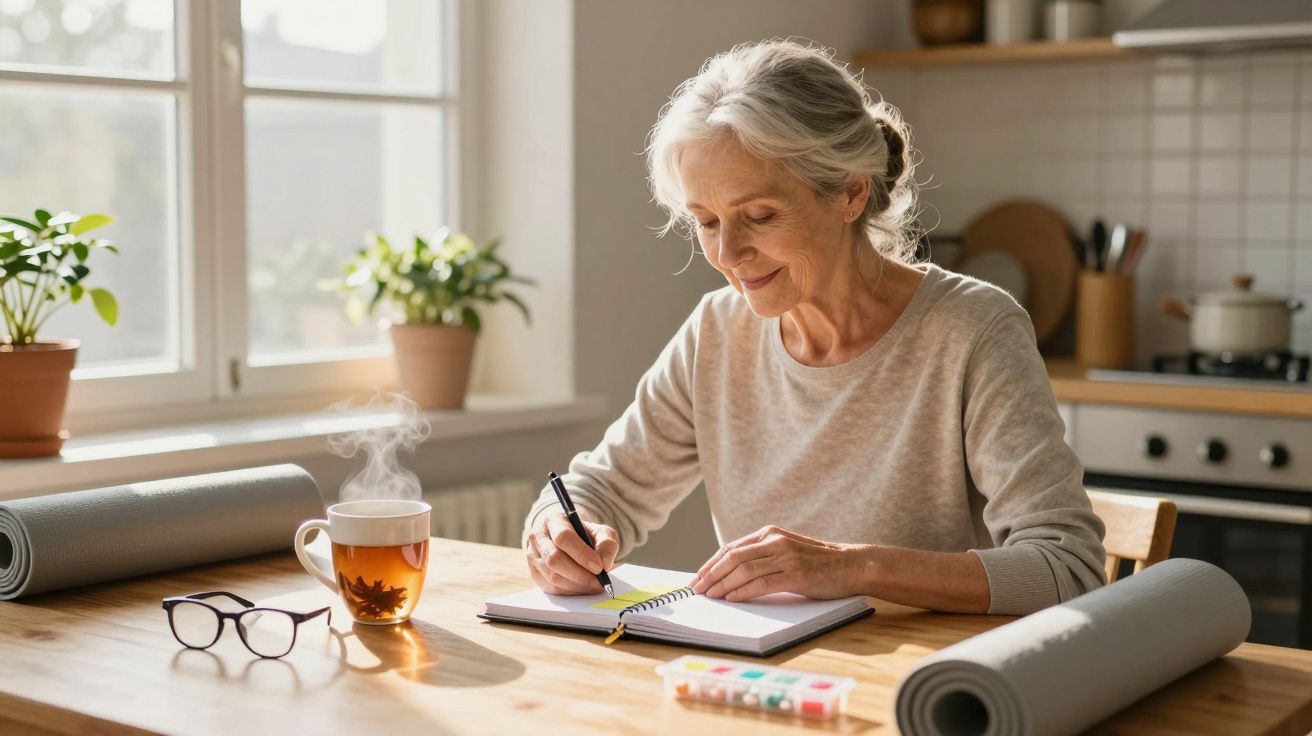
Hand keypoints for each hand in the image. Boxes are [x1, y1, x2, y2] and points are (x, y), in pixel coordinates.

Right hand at [525, 509, 618, 594]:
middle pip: (554, 559)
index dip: (581, 554)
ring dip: (577, 585)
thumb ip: (607, 544)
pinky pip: (551, 587)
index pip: (563, 537)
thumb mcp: (601, 532)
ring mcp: (532, 556)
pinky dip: (570, 591)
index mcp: (553, 520)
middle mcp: (538, 536)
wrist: (571, 541)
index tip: (599, 567)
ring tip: (594, 586)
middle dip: (579, 574)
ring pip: (552, 576)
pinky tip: (583, 588)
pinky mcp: (534, 573)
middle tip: (599, 582)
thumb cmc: (585, 536)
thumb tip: (604, 563)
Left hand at [690, 525, 859, 601]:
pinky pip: (761, 583)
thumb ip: (763, 556)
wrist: (850, 565)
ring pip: (743, 570)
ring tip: (710, 596)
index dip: (711, 564)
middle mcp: (775, 541)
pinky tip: (731, 599)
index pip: (731, 548)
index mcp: (770, 533)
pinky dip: (742, 592)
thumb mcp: (786, 551)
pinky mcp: (795, 574)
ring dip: (722, 585)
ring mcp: (785, 556)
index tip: (698, 578)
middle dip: (711, 575)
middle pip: (732, 557)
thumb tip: (731, 573)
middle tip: (697, 590)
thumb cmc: (817, 563)